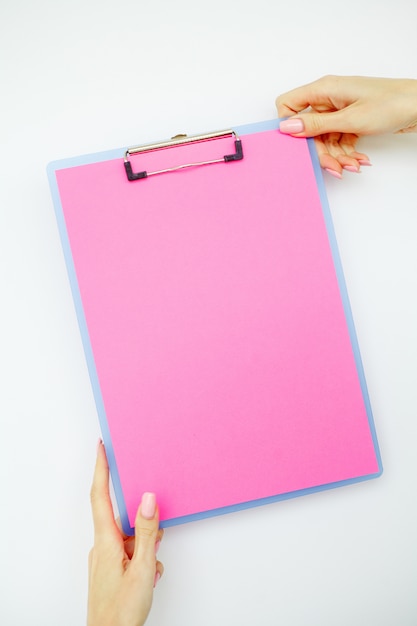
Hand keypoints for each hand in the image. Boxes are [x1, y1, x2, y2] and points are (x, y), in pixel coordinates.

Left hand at [87, 441, 163, 625]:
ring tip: (152, 567)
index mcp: (106, 541)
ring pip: (130, 537)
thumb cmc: (121, 612)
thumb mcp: (142, 568)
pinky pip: (129, 552)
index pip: (100, 495)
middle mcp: (102, 546)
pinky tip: (149, 575)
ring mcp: (105, 558)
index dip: (101, 468)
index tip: (101, 446)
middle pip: (121, 516)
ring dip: (146, 545)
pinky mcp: (110, 569)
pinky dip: (143, 558)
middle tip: (154, 530)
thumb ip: (148, 532)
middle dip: (142, 520)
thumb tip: (149, 498)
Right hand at [276, 75, 416, 176]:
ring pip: (325, 139)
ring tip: (353, 166)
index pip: (288, 104)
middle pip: (309, 130)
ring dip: (337, 156)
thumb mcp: (350, 118)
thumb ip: (316, 125)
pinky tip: (360, 160)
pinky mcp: (351, 120)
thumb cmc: (391, 104)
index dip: (288, 125)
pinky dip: (347, 152)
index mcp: (324, 89)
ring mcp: (340, 110)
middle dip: (321, 151)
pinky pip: (339, 140)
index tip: (299, 145)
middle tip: (335, 168)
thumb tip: (286, 127)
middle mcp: (328, 98)